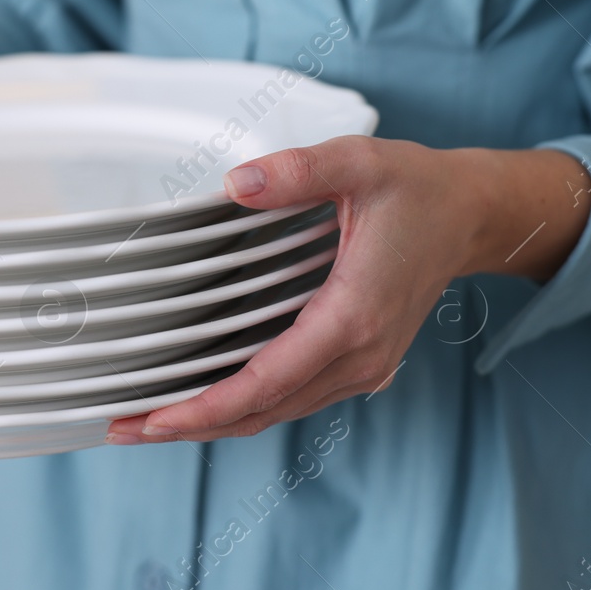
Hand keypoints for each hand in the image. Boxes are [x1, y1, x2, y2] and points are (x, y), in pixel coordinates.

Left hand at [105, 136, 590, 443]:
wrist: (468, 216)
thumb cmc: (415, 189)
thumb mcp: (360, 162)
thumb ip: (297, 170)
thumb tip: (235, 186)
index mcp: (354, 315)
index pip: (266, 382)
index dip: (205, 407)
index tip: (153, 419)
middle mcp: (360, 355)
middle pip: (262, 411)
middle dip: (190, 425)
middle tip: (122, 428)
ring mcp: (363, 367)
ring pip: (276, 412)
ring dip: (213, 421)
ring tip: (147, 420)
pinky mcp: (360, 365)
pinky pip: (292, 398)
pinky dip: (245, 405)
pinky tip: (203, 398)